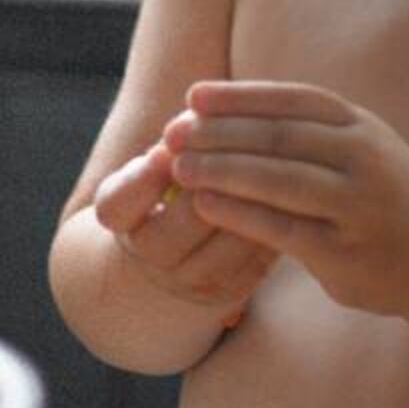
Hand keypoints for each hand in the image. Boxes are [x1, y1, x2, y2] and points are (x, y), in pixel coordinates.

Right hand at [93, 142, 273, 319]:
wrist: (177, 253)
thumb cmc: (171, 184)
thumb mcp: (157, 162)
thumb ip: (177, 141)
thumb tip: (203, 115)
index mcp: (119, 217)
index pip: (116, 204)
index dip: (142, 179)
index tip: (165, 149)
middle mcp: (148, 255)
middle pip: (178, 224)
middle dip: (213, 182)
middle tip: (243, 149)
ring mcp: (188, 280)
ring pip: (227, 239)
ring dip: (254, 199)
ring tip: (280, 164)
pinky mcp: (228, 292)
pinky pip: (258, 257)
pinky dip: (276, 220)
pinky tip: (291, 193)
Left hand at [165, 80, 408, 316]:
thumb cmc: (381, 197)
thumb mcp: (358, 148)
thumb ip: (305, 131)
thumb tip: (222, 110)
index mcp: (361, 126)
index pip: (293, 101)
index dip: (240, 96)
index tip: (193, 95)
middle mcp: (364, 158)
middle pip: (279, 137)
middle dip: (220, 132)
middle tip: (172, 133)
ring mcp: (358, 205)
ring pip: (279, 180)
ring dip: (223, 170)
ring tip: (179, 168)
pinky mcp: (346, 252)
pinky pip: (283, 228)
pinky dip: (240, 214)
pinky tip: (206, 206)